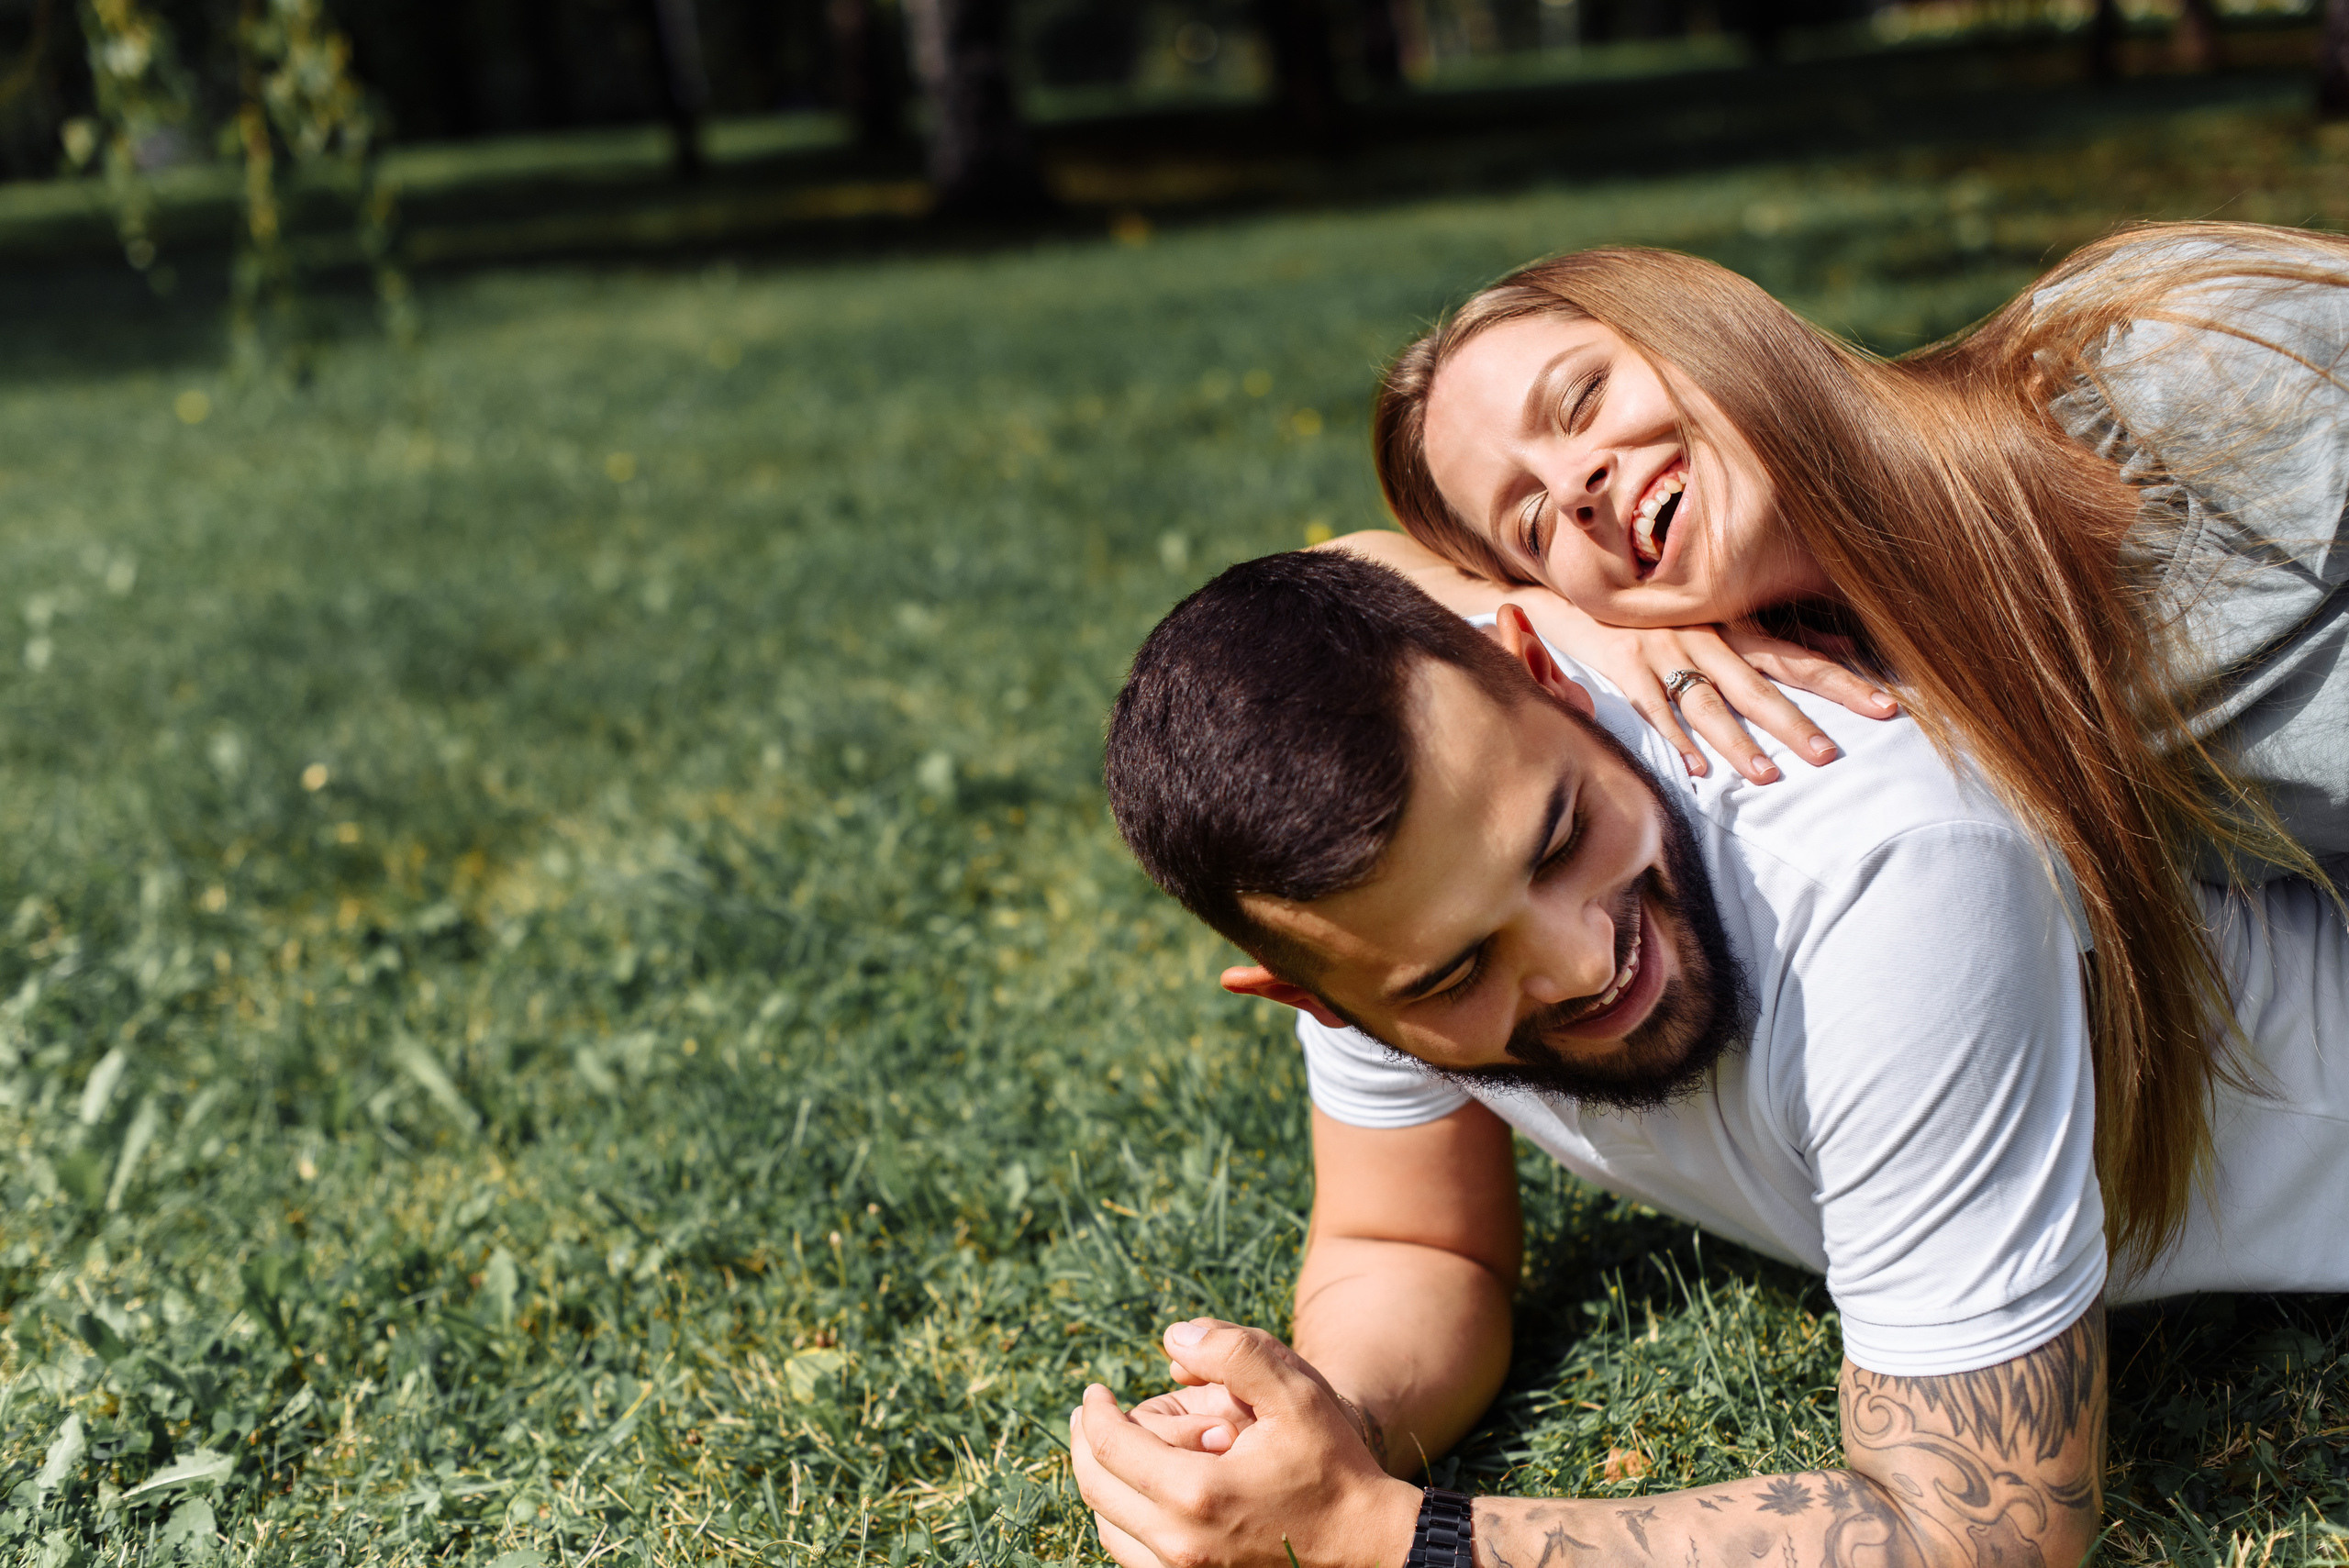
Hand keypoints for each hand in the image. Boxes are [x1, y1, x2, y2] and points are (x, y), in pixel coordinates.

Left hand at [1070, 1319, 1421, 1567]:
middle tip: (1089, 1414)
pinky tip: (1137, 1494)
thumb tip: (1173, 1337)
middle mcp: (1179, 1543)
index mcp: (1196, 1492)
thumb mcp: (1296, 1395)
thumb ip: (1235, 1353)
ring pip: (1109, 1529)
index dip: (1095, 1412)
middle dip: (1085, 1445)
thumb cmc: (1334, 1467)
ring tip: (1106, 1450)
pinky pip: (1134, 1556)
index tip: (1096, 1390)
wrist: (1370, 1546)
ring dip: (1101, 1484)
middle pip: (1097, 1490)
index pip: (1110, 1446)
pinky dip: (1123, 1521)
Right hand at [1501, 602, 1898, 783]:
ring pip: (1707, 703)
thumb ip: (1785, 630)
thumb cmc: (1669, 605)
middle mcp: (1709, 638)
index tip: (1885, 707)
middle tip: (1830, 756)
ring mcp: (1666, 652)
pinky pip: (1654, 707)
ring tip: (1768, 776)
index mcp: (1738, 625)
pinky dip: (1675, 738)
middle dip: (1794, 723)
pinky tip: (1697, 769)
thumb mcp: (1727, 611)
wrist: (1590, 584)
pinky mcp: (1628, 667)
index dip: (1842, 683)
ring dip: (1737, 741)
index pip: (1799, 658)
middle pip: (1758, 686)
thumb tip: (1846, 642)